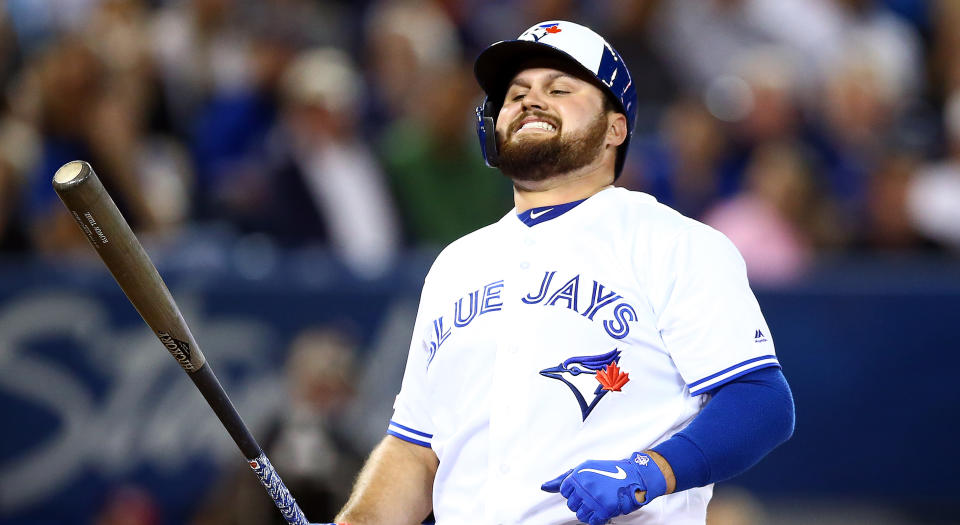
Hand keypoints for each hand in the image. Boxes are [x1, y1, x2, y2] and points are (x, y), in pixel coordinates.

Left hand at [541, 452, 666, 524]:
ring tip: (600, 501)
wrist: (635, 476)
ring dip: (590, 511)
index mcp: (578, 475)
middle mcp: (584, 486)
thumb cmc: (609, 471)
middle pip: (572, 505)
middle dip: (582, 502)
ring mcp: (594, 499)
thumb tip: (544, 487)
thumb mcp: (585, 468)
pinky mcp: (604, 509)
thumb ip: (563, 478)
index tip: (585, 488)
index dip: (574, 492)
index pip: (564, 492)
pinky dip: (598, 518)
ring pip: (580, 515)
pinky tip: (604, 508)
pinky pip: (592, 521)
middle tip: (595, 494)